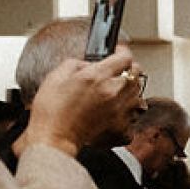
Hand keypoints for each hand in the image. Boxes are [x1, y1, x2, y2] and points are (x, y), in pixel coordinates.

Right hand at [19, 48, 144, 155]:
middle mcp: (113, 92)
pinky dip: (128, 111)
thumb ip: (77, 64)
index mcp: (98, 76)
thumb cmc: (51, 110)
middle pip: (135, 74)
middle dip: (127, 69)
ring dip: (129, 90)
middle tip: (117, 71)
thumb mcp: (56, 76)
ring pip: (138, 94)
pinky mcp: (122, 126)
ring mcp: (120, 110)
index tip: (118, 51)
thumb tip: (90, 64)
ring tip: (115, 91)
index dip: (122, 51)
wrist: (53, 137)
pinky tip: (117, 110)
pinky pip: (134, 115)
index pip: (124, 57)